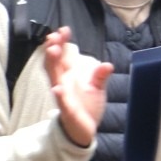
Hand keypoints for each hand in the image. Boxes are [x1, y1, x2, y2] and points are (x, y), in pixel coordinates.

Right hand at [43, 26, 111, 148]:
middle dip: (53, 49)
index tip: (63, 30)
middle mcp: (62, 83)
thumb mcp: (96, 88)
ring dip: (52, 64)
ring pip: (54, 78)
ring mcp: (63, 96)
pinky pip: (62, 102)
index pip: (62, 56)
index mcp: (68, 76)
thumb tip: (108, 64)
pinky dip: (59, 95)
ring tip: (53, 50)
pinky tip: (57, 89)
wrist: (84, 129)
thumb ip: (100, 76)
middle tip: (54, 36)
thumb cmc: (86, 106)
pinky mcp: (67, 110)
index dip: (61, 43)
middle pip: (54, 63)